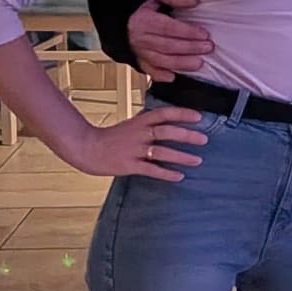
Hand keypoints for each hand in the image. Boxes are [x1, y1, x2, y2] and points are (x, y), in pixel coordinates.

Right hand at [59, 106, 205, 181]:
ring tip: (197, 160)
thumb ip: (147, 122)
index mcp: (139, 121)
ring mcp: (134, 149)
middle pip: (166, 131)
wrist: (87, 148)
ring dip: (181, 156)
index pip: (164, 113)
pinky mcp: (129, 165)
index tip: (198, 116)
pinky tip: (179, 176)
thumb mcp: (130, 124)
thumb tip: (167, 118)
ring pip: (161, 151)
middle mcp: (139, 133)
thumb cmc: (110, 137)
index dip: (182, 114)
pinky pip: (151, 169)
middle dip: (187, 135)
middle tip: (205, 139)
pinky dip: (166, 173)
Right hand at [129, 0, 212, 83]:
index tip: (204, 34)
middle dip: (190, 48)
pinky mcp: (133, 57)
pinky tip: (172, 77)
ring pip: (160, 60)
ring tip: (198, 64)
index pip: (169, 28)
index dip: (188, 32)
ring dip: (180, 63)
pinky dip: (158, 75)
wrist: (110, 6)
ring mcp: (135, 50)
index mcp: (142, 20)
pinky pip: (146, 69)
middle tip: (207, 48)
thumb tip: (193, 1)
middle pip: (167, 46)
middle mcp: (138, 38)